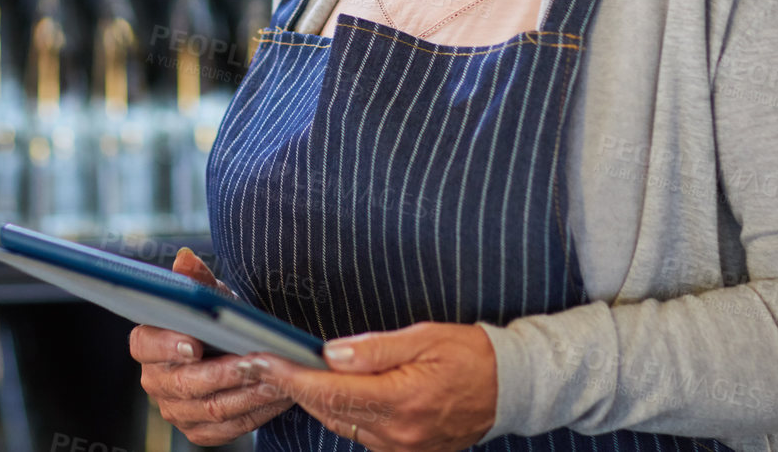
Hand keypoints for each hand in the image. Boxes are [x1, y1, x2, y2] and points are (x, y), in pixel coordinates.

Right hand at [130, 249, 293, 444]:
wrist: (233, 352)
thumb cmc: (216, 321)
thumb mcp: (209, 295)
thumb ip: (197, 279)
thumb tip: (186, 258)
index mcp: (148, 343)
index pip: (145, 345)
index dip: (167, 346)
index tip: (195, 344)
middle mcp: (156, 381)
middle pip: (185, 383)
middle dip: (224, 372)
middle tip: (254, 360)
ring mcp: (176, 410)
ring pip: (212, 408)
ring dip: (248, 393)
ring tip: (277, 376)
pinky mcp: (200, 431)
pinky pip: (230, 428)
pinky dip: (258, 412)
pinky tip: (280, 395)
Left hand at [248, 321, 496, 451]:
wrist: (511, 389)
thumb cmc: (472, 356)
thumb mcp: (425, 337)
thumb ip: (375, 349)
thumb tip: (331, 355)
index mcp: (402, 400)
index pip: (332, 391)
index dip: (294, 377)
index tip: (267, 363)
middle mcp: (398, 432)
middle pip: (330, 412)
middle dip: (295, 388)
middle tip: (266, 365)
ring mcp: (402, 447)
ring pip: (342, 425)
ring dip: (315, 401)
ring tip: (292, 375)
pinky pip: (361, 434)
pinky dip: (340, 413)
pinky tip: (331, 394)